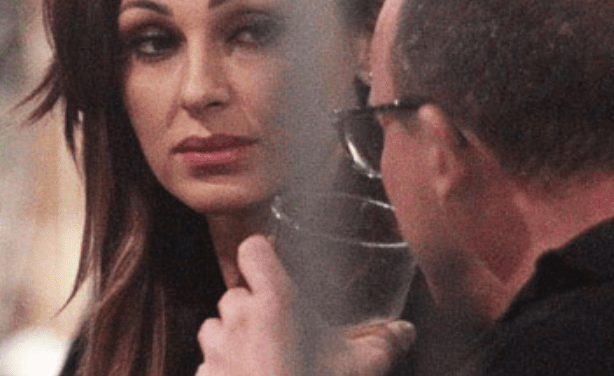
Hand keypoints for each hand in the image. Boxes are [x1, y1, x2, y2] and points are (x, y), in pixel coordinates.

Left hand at [197, 234, 414, 375]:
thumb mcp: (361, 368)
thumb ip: (385, 342)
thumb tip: (406, 331)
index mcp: (275, 303)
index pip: (252, 250)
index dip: (260, 254)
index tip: (272, 265)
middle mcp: (239, 320)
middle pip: (235, 292)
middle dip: (250, 306)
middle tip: (277, 327)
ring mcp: (217, 352)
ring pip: (214, 326)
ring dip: (232, 336)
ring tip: (260, 357)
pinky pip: (207, 364)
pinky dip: (222, 370)